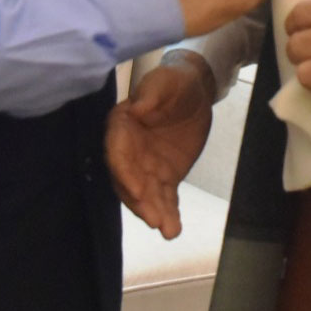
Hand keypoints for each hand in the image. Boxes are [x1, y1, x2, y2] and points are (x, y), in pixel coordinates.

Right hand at [106, 52, 214, 238]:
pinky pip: (165, 198)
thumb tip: (139, 107)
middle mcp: (128, 150)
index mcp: (122, 125)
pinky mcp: (163, 177)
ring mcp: (145, 167)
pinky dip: (169, 213)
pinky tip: (174, 229)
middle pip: (128, 180)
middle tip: (154, 219)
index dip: (124, 172)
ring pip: (146, 194)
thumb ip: (152, 92)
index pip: (117, 152)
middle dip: (139, 201)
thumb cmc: (174, 83)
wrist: (193, 93)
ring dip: (155, 213)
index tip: (138, 190)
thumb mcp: (165, 81)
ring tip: (168, 230)